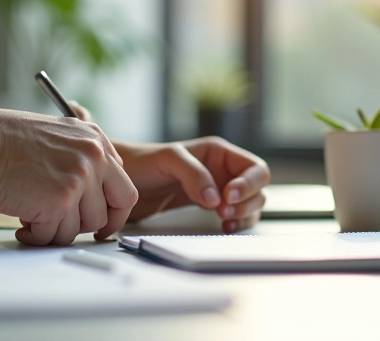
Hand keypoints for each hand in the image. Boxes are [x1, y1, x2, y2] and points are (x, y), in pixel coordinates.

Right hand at [0, 108, 137, 245]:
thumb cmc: (1, 141)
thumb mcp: (55, 136)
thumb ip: (79, 159)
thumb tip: (93, 194)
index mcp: (94, 139)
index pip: (123, 186)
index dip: (111, 210)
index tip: (100, 222)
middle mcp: (93, 157)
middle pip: (111, 210)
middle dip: (89, 225)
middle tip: (65, 228)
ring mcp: (78, 179)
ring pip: (81, 227)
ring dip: (56, 229)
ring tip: (32, 217)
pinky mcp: (59, 202)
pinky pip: (55, 236)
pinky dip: (37, 236)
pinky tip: (22, 224)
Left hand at [116, 137, 270, 232]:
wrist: (123, 182)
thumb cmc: (144, 163)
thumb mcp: (169, 160)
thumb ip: (194, 174)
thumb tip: (215, 198)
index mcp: (219, 153)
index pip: (254, 168)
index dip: (249, 184)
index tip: (228, 197)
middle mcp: (223, 171)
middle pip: (257, 189)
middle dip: (247, 201)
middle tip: (225, 212)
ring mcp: (218, 190)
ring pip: (249, 204)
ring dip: (244, 214)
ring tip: (226, 221)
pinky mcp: (209, 208)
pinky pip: (235, 217)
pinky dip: (236, 223)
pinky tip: (224, 227)